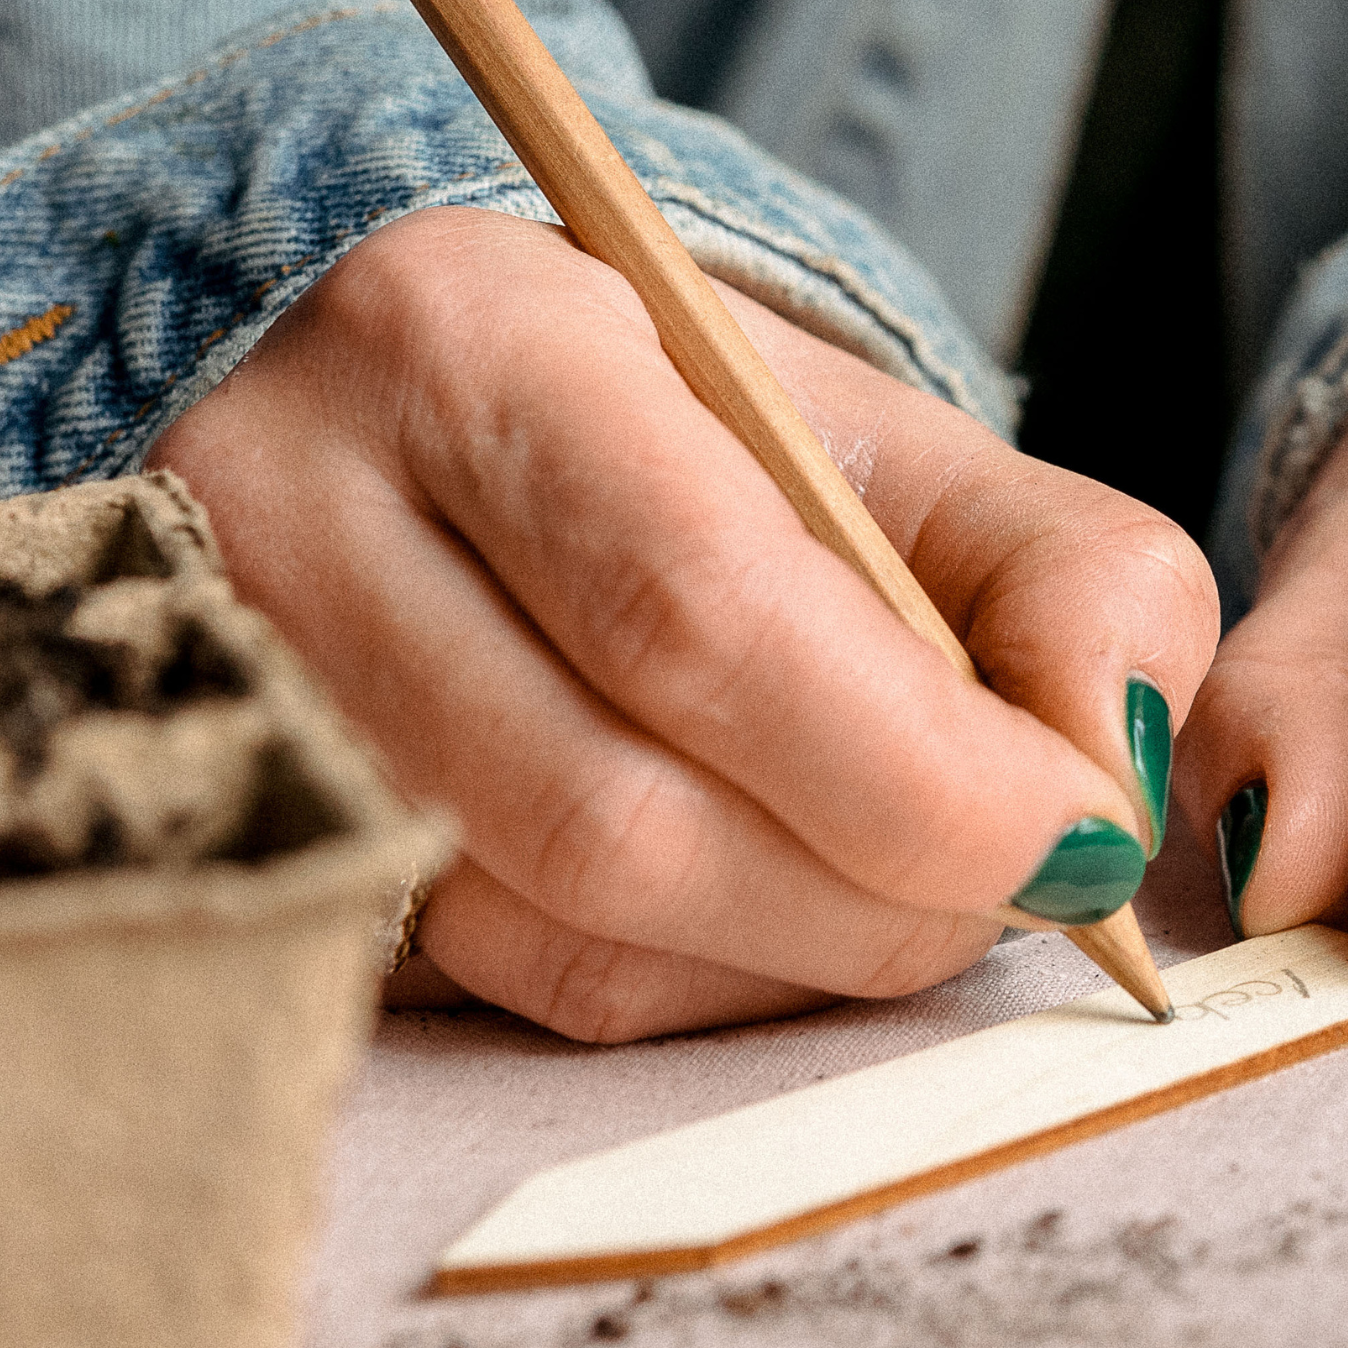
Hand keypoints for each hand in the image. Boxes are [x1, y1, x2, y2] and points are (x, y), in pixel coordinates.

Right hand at [152, 206, 1213, 1040]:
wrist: (335, 393)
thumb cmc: (628, 408)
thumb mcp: (852, 417)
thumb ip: (1049, 566)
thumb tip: (1121, 773)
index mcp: (465, 349)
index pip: (698, 611)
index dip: (925, 771)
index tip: (1086, 832)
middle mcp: (296, 523)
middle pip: (618, 818)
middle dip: (880, 894)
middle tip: (1020, 880)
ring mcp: (226, 705)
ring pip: (551, 942)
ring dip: (787, 959)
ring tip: (887, 875)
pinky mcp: (229, 851)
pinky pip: (492, 997)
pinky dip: (674, 986)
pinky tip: (743, 904)